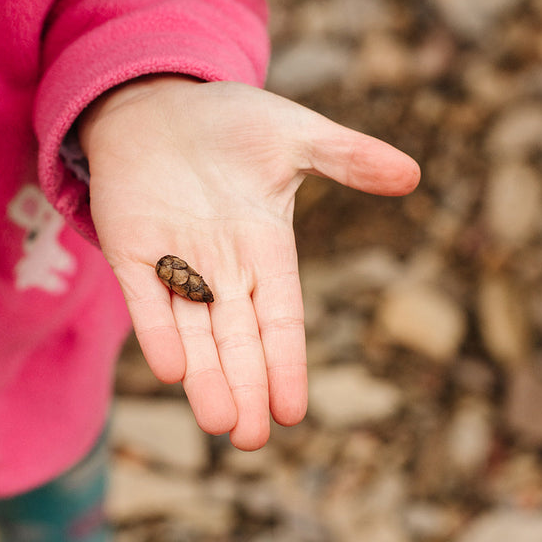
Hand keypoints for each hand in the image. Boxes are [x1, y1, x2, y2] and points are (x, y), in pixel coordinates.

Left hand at [79, 76, 419, 449]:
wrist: (154, 100)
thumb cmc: (227, 122)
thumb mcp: (293, 136)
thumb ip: (346, 157)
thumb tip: (412, 174)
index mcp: (264, 249)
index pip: (280, 318)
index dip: (286, 363)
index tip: (292, 411)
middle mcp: (221, 268)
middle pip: (237, 341)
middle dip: (245, 388)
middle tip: (250, 441)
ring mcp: (173, 262)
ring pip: (192, 333)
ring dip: (205, 378)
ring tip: (220, 425)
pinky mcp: (129, 250)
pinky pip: (145, 299)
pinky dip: (157, 331)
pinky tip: (169, 369)